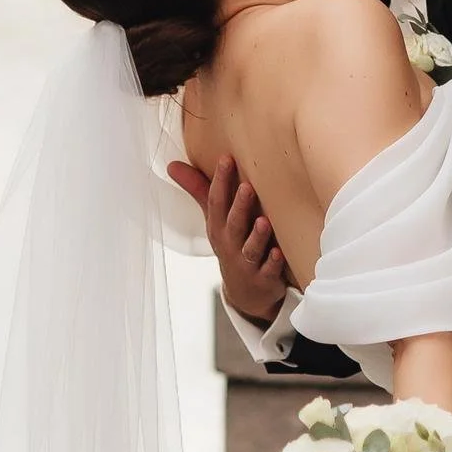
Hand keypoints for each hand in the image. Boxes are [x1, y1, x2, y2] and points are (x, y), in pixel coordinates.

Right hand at [166, 155, 289, 325]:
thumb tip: (172, 165)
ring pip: (250, 249)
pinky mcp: (263, 279)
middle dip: (240, 206)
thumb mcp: (213, 220)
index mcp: (218, 227)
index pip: (216, 202)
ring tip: (263, 221)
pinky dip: (273, 262)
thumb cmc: (230, 244)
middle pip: (233, 224)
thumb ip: (198, 190)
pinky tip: (278, 252)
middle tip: (248, 187)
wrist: (244, 293)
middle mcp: (230, 244)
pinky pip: (268, 271)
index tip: (227, 158)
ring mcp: (246, 263)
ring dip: (257, 236)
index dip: (220, 181)